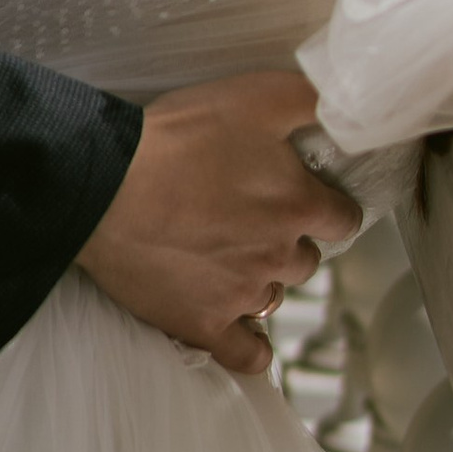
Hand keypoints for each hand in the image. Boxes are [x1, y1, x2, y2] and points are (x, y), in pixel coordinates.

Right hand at [77, 71, 359, 375]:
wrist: (105, 185)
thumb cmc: (179, 138)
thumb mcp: (257, 96)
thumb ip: (313, 100)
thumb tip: (347, 106)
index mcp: (299, 205)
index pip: (344, 218)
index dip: (326, 205)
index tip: (306, 196)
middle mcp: (280, 256)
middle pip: (306, 258)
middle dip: (287, 239)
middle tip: (249, 217)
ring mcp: (242, 295)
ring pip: (274, 296)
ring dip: (261, 278)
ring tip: (226, 256)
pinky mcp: (203, 325)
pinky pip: (246, 356)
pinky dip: (251, 349)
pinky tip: (245, 333)